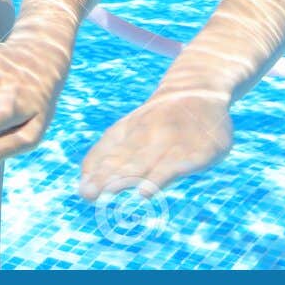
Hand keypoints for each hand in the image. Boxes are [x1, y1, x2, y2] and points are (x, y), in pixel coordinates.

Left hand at [77, 90, 232, 200]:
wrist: (202, 91)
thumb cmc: (161, 118)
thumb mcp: (132, 128)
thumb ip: (106, 155)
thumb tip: (82, 185)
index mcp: (130, 129)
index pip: (110, 152)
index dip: (97, 171)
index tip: (84, 191)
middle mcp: (149, 134)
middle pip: (125, 159)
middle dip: (107, 177)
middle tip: (89, 193)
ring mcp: (172, 141)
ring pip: (148, 161)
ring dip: (128, 177)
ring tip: (110, 190)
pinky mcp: (197, 151)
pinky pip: (177, 166)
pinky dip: (160, 178)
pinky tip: (146, 191)